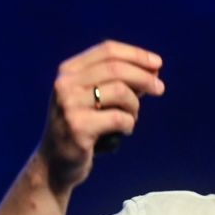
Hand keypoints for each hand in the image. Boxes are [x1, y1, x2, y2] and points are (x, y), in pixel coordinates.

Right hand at [37, 40, 164, 190]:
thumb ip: (117, 83)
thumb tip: (153, 70)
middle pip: (116, 69)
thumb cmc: (81, 129)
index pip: (107, 50)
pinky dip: (130, 124)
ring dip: (135, 106)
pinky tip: (125, 130)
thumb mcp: (93, 99)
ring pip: (121, 92)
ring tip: (132, 117)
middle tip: (160, 88)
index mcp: (68, 72)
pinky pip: (119, 118)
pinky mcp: (78, 128)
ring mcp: (69, 106)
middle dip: (144, 77)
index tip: (157, 64)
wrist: (54, 164)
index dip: (136, 55)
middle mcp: (65, 85)